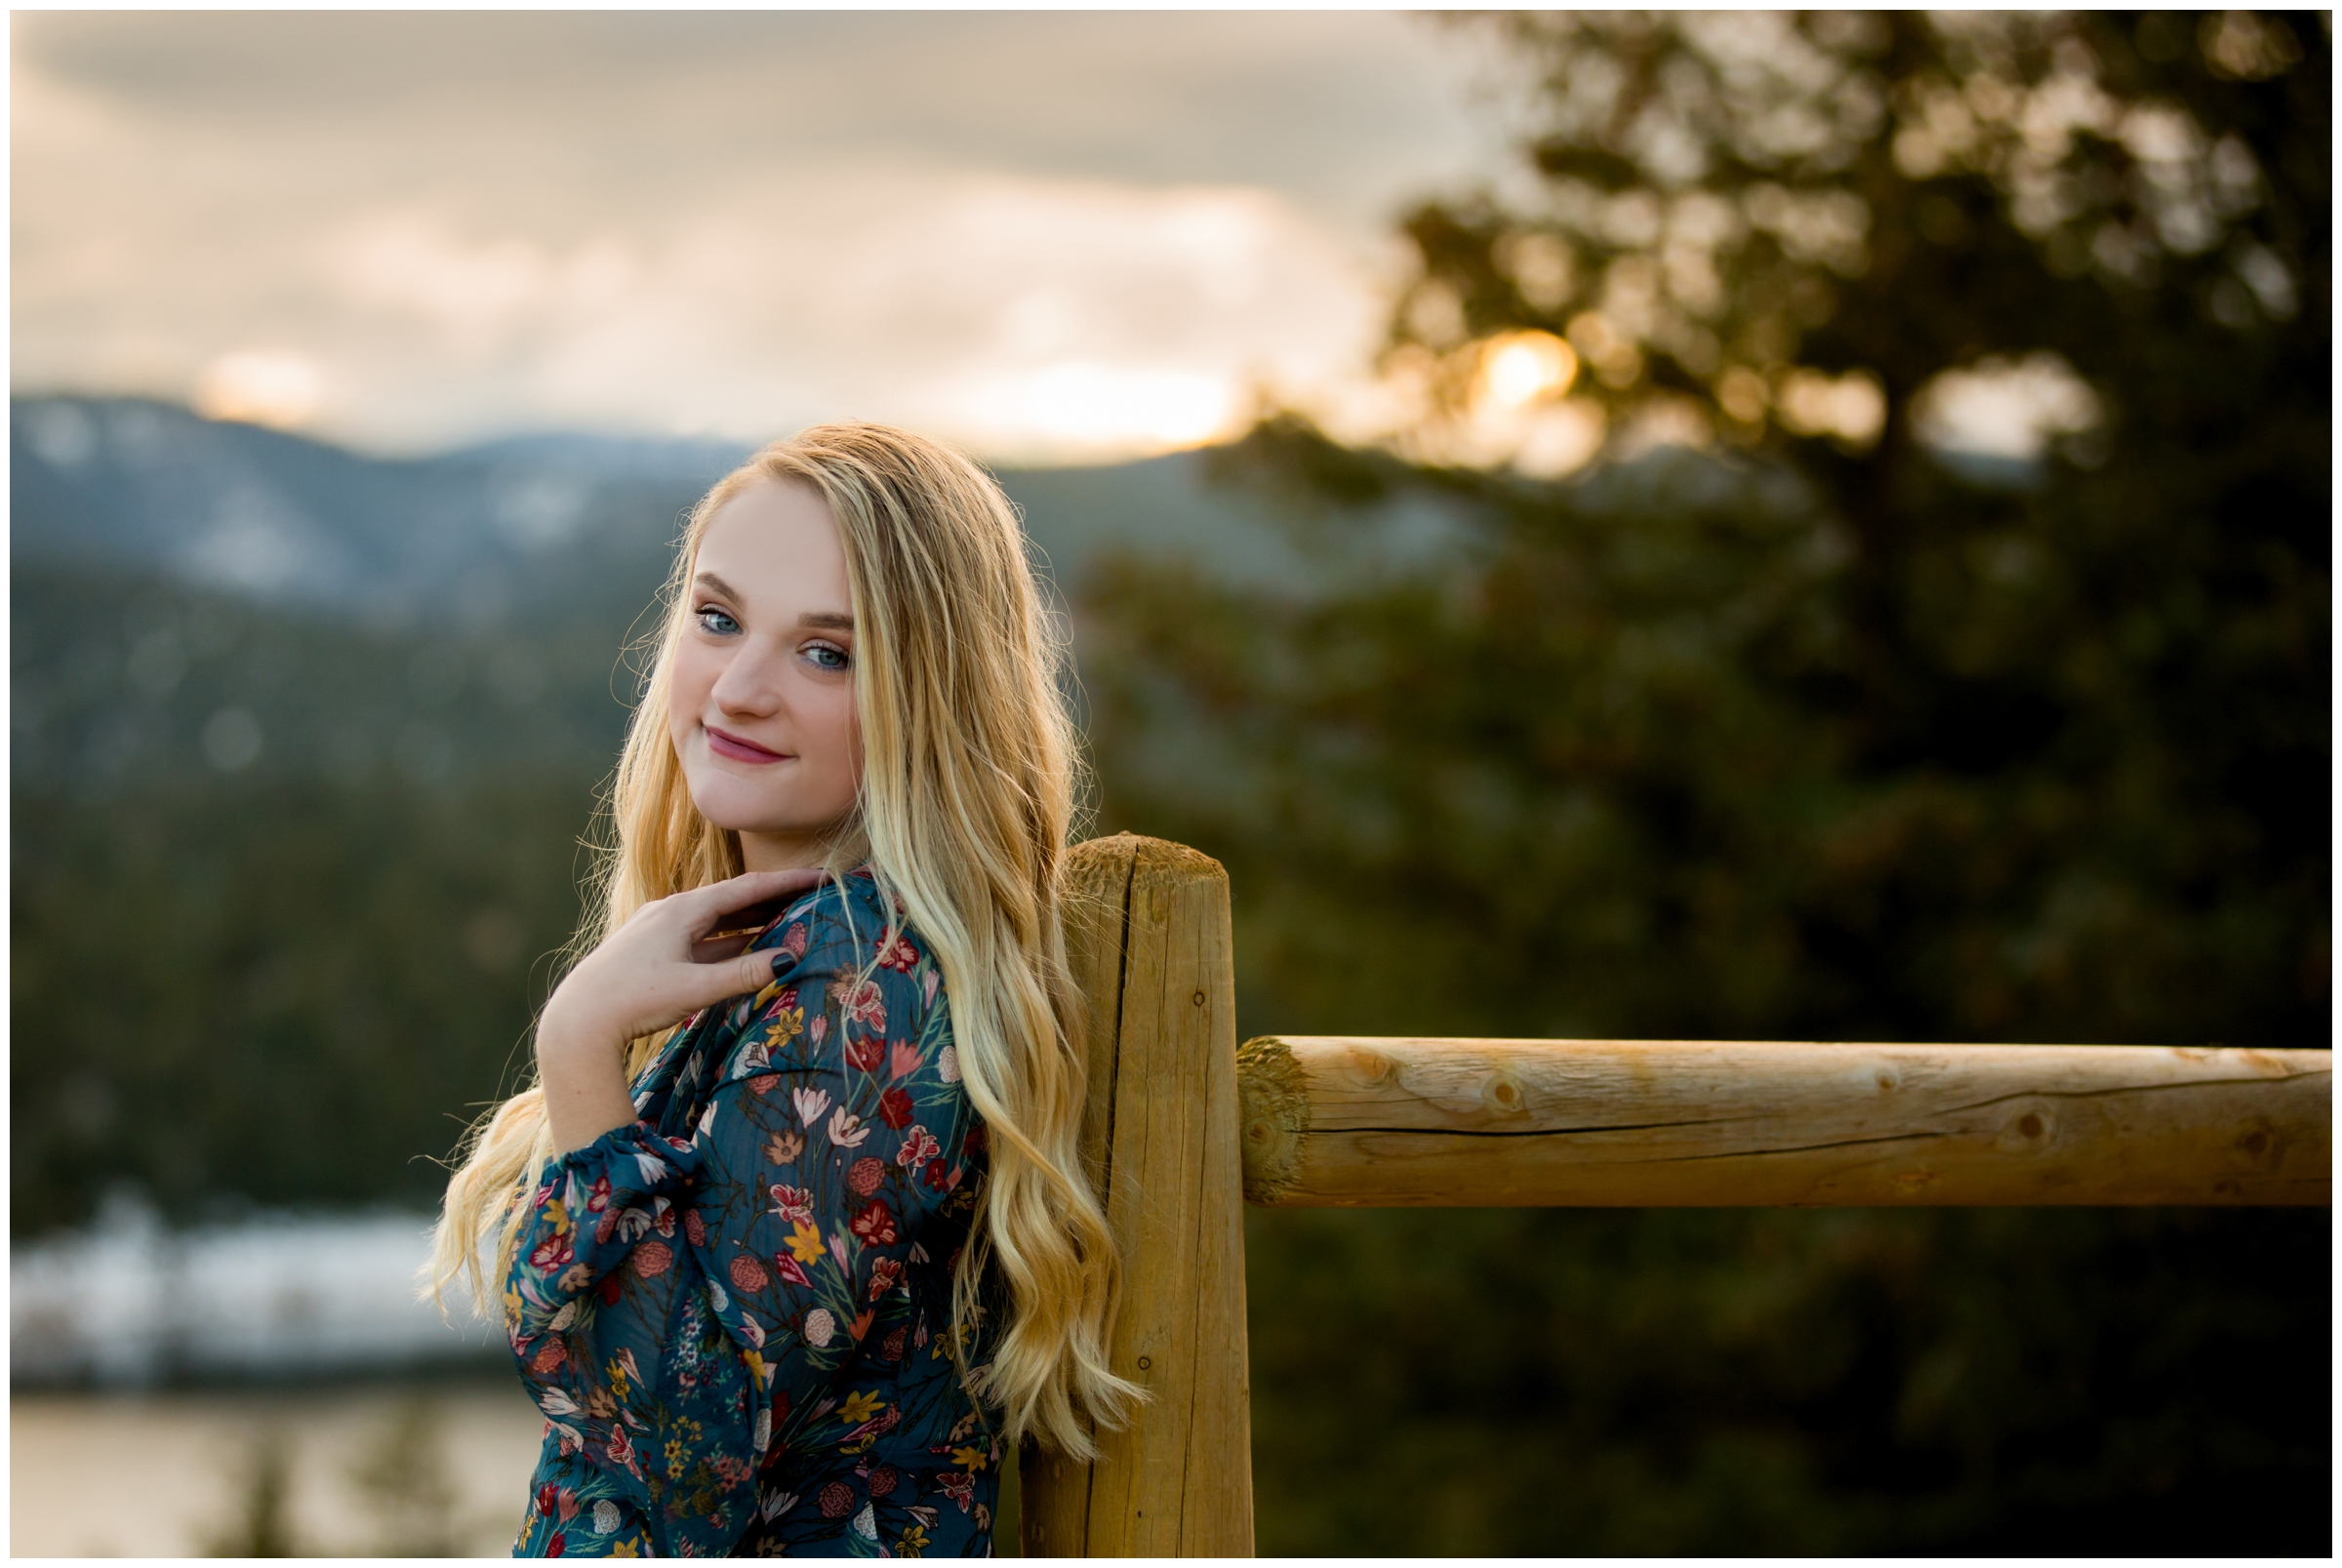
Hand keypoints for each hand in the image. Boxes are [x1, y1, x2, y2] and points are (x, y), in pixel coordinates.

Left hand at [536, 868, 827, 1150]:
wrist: (579, 1021)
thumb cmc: (634, 1000)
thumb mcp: (695, 988)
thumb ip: (743, 974)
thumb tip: (789, 959)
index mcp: (682, 911)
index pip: (746, 889)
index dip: (786, 882)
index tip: (821, 876)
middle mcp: (671, 912)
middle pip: (734, 899)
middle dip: (775, 897)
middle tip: (813, 895)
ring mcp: (661, 931)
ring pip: (718, 920)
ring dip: (754, 920)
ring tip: (789, 919)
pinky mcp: (655, 951)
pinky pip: (704, 938)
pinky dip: (731, 940)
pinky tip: (748, 949)